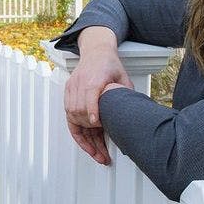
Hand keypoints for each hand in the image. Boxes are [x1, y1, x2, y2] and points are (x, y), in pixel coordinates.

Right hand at [64, 27, 132, 163]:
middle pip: (80, 109)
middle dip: (90, 132)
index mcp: (95, 77)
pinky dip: (76, 128)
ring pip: (72, 114)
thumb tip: (135, 115)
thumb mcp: (124, 78)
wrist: (96, 51)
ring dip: (83, 134)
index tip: (96, 123)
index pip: (91, 93)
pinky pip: (68, 113)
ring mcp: (73, 87)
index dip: (92, 109)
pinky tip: (85, 142)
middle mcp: (81, 82)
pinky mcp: (68, 91)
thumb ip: (125, 95)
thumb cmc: (110, 64)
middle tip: (102, 152)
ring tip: (95, 151)